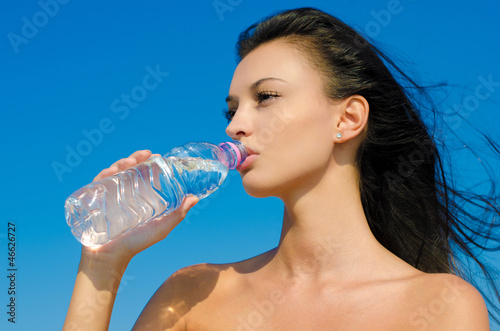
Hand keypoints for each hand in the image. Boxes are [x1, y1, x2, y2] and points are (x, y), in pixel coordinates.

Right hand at [83, 150, 197, 266]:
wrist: (109, 258)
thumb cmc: (136, 244)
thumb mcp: (160, 227)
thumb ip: (177, 214)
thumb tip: (195, 198)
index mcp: (138, 195)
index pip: (143, 172)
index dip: (149, 162)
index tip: (157, 156)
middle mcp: (123, 191)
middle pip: (129, 168)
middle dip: (136, 158)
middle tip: (145, 155)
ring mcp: (108, 194)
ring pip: (114, 171)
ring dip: (122, 162)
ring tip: (130, 161)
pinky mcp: (93, 198)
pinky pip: (97, 181)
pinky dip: (104, 173)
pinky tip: (112, 171)